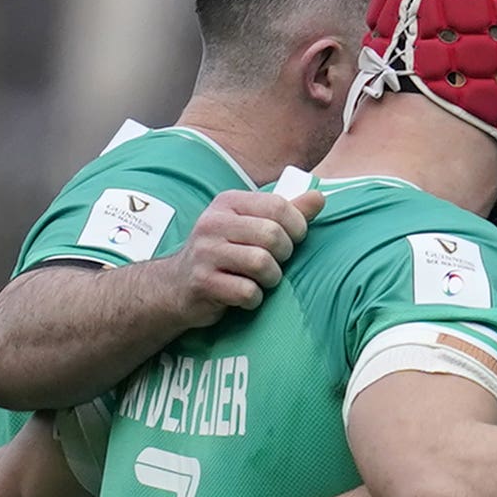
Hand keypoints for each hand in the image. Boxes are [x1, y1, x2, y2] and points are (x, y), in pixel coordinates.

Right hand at [166, 188, 317, 328]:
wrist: (178, 284)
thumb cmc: (227, 253)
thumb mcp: (252, 225)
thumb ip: (287, 212)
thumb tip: (319, 197)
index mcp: (228, 203)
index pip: (278, 206)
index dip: (297, 227)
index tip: (292, 240)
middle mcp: (213, 222)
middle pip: (273, 235)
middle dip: (283, 255)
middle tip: (273, 263)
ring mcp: (205, 252)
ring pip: (262, 263)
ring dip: (270, 278)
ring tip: (259, 279)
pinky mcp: (202, 282)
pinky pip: (247, 292)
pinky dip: (254, 299)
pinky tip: (244, 295)